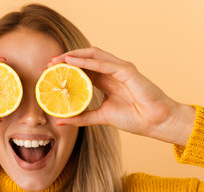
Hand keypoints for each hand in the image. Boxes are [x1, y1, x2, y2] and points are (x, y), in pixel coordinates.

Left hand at [49, 47, 195, 145]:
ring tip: (58, 60)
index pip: (83, 69)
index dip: (66, 68)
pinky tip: (73, 62)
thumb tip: (59, 122)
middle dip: (66, 59)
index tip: (49, 72)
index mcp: (106, 81)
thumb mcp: (100, 117)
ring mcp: (119, 69)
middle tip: (49, 63)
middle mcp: (111, 72)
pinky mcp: (127, 70)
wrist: (155, 123)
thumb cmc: (134, 119)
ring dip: (74, 56)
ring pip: (94, 56)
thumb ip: (81, 118)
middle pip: (85, 59)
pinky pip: (104, 63)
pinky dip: (88, 61)